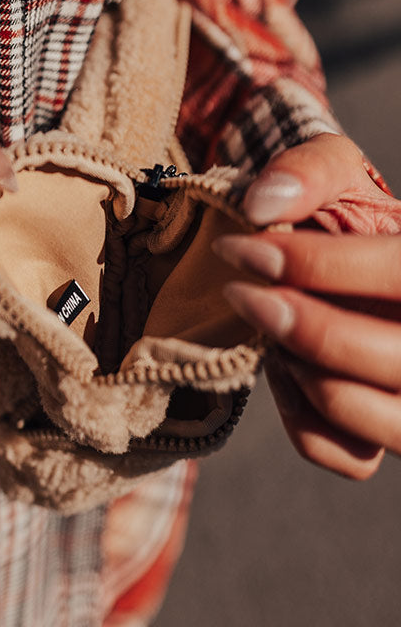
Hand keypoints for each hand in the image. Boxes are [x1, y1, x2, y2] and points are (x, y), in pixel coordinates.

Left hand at [212, 133, 400, 479]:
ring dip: (302, 372)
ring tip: (274, 331)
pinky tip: (285, 369)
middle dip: (301, 324)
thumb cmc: (342, 214)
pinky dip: (303, 417)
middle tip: (242, 293)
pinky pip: (346, 455)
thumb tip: (262, 207)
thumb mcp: (335, 172)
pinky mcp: (389, 434)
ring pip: (363, 413)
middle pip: (388, 356)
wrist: (339, 255)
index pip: (400, 273)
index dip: (318, 265)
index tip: (242, 249)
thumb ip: (307, 170)